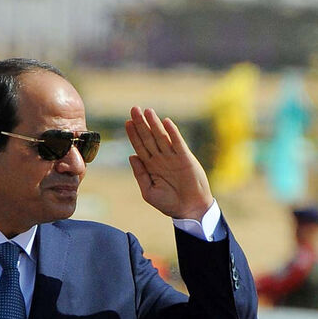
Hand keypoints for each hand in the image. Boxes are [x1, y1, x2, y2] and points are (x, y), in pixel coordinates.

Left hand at [125, 106, 213, 220]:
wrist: (190, 210)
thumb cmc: (169, 203)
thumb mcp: (149, 192)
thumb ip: (140, 174)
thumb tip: (132, 156)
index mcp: (150, 165)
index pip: (140, 145)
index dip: (133, 134)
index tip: (127, 122)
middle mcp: (161, 158)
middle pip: (148, 137)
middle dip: (141, 123)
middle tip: (134, 109)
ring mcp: (173, 157)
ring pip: (161, 137)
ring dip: (154, 124)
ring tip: (147, 111)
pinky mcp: (185, 158)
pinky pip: (178, 143)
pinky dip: (173, 133)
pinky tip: (166, 122)